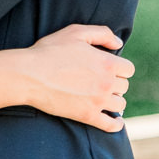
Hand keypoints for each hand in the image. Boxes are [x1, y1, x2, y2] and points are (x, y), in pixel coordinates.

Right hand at [13, 24, 133, 131]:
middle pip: (124, 86)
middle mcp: (107, 83)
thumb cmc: (50, 51)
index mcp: (107, 63)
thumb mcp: (76, 32)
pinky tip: (116, 122)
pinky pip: (111, 125)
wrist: (29, 75)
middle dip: (115, 83)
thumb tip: (119, 44)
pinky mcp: (87, 116)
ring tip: (104, 98)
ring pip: (120, 105)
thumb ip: (102, 33)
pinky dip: (116, 124)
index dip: (119, 68)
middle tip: (100, 81)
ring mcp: (98, 101)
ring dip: (115, 101)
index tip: (109, 69)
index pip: (128, 69)